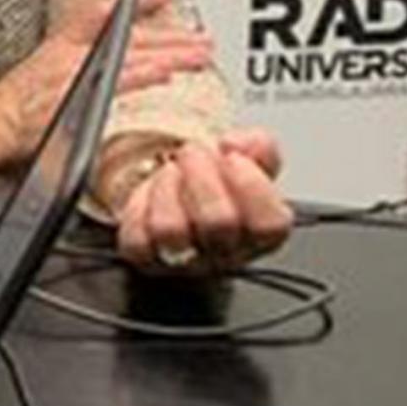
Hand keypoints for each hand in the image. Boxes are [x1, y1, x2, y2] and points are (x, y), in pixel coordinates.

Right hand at [0, 0, 213, 174]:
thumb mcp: (31, 82)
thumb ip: (65, 79)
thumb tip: (92, 88)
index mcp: (57, 51)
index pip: (100, 17)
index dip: (133, 3)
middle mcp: (67, 58)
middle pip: (126, 38)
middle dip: (167, 37)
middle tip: (202, 37)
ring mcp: (72, 77)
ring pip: (129, 58)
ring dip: (167, 54)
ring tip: (199, 53)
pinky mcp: (74, 100)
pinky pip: (115, 83)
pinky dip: (141, 76)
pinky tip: (164, 74)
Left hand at [116, 131, 292, 278]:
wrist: (181, 191)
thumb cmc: (220, 183)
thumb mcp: (249, 158)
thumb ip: (259, 147)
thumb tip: (240, 145)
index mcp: (261, 235)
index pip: (268, 225)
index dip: (250, 185)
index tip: (234, 157)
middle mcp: (226, 254)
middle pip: (218, 223)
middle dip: (203, 176)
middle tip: (194, 153)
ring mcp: (185, 260)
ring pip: (171, 231)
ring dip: (168, 186)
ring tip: (172, 169)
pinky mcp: (148, 259)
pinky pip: (138, 238)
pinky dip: (139, 204)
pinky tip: (152, 192)